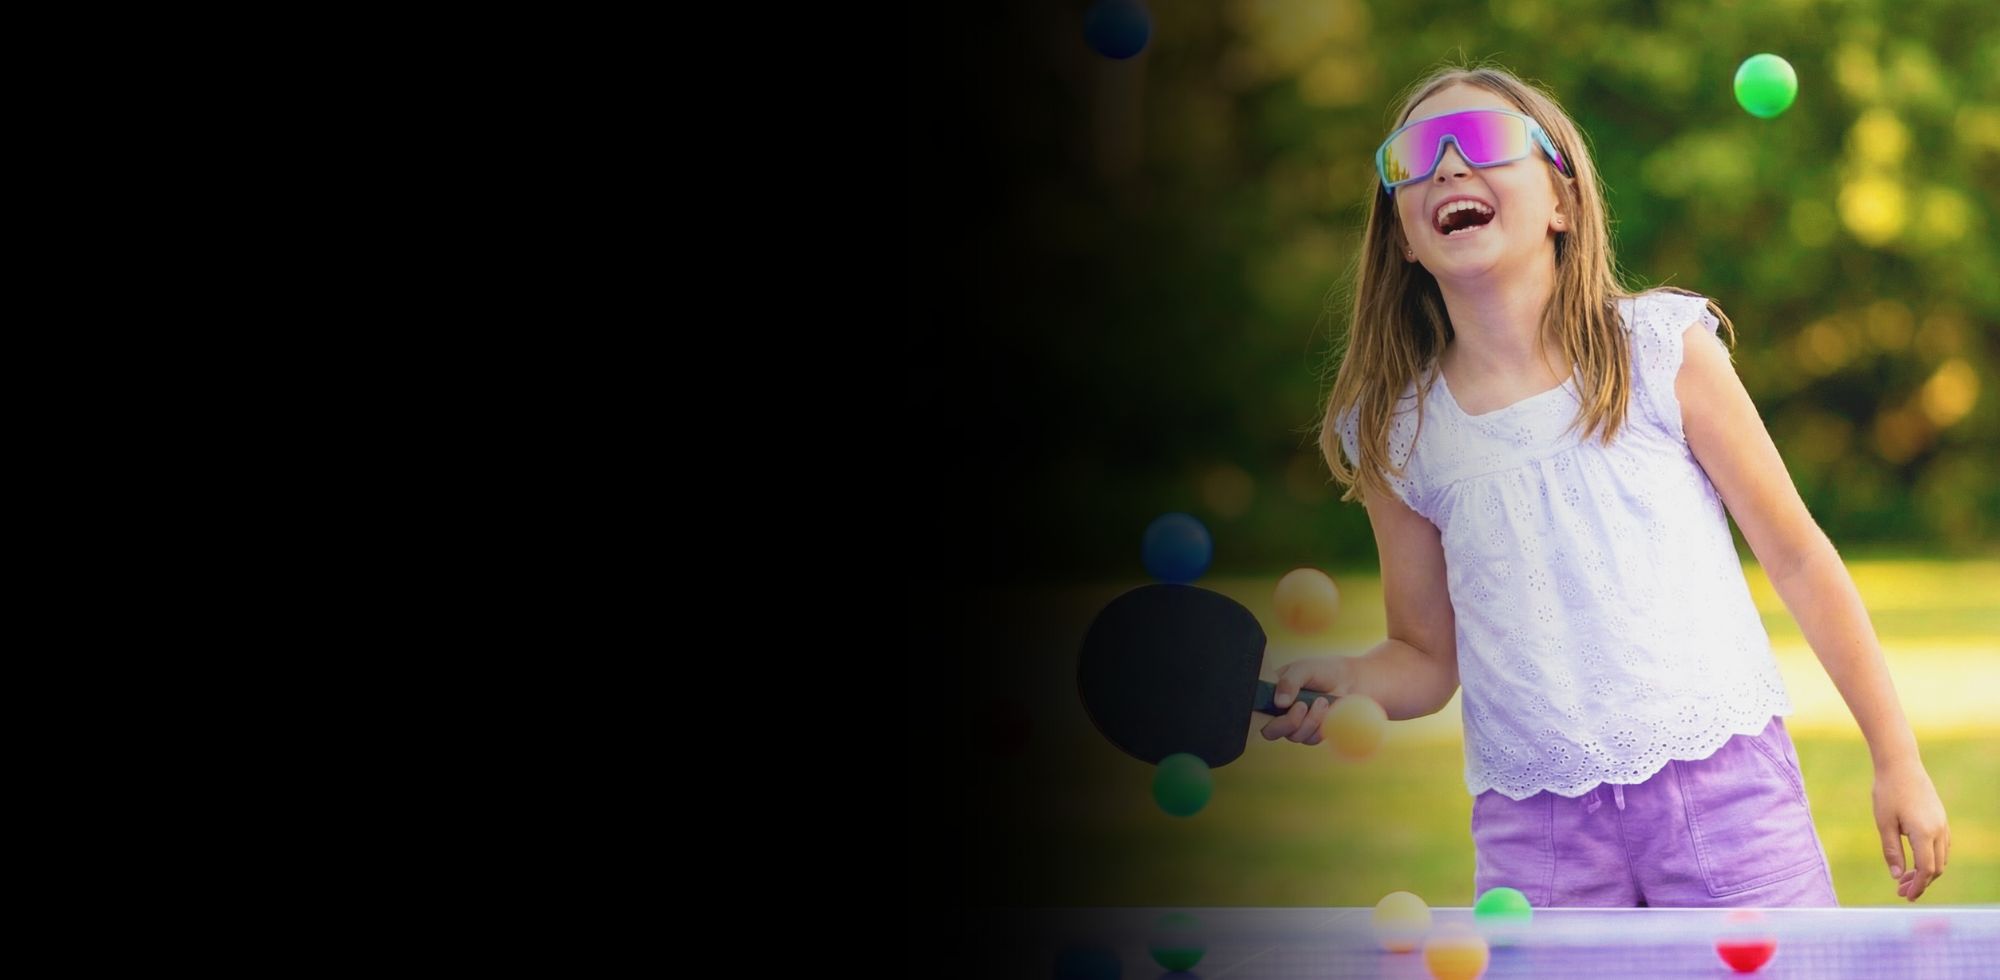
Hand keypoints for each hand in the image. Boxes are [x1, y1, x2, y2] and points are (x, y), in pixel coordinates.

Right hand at [1258, 657, 1353, 745]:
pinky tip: (1327, 709)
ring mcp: (1295, 725)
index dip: (1259, 716)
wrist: (1351, 680)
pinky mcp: (1311, 733)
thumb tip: (1279, 703)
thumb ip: (1289, 682)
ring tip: (1322, 700)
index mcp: (1270, 694)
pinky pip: (1311, 739)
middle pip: (1270, 732)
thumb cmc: (1324, 670)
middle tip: (1302, 706)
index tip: (1280, 706)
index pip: (1255, 712)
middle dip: (1288, 722)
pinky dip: (1320, 725)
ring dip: (1310, 720)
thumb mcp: (1304, 669)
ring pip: (1294, 736)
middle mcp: (1278, 712)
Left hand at [1874, 761, 1949, 901]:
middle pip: (1936, 867)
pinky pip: (1942, 846)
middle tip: (1901, 891)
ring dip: (1926, 871)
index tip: (1906, 896)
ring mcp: (1942, 823)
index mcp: (1924, 833)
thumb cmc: (1888, 792)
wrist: (1900, 764)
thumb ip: (1892, 851)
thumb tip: (1896, 876)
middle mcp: (1939, 830)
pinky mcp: (1941, 818)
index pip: (1926, 870)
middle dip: (1920, 882)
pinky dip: (1931, 858)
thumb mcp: (1884, 823)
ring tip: (1904, 878)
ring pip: (1940, 858)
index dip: (1918, 886)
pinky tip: (1914, 861)